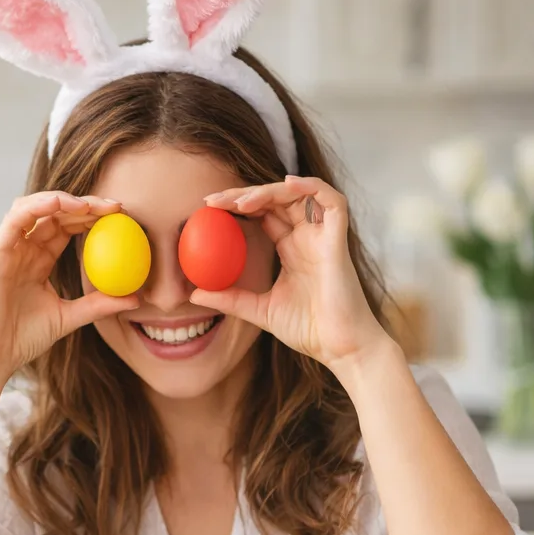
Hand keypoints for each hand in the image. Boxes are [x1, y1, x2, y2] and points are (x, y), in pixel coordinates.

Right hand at [0, 191, 137, 390]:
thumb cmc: (22, 340)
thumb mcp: (69, 317)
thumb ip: (99, 304)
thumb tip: (136, 298)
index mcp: (36, 260)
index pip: (65, 227)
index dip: (92, 217)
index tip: (121, 217)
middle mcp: (21, 249)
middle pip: (53, 213)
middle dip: (85, 204)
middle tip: (115, 207)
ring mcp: (7, 249)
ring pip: (33, 207)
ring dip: (63, 200)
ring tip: (92, 206)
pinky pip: (16, 218)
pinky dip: (38, 205)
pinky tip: (64, 205)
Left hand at [191, 176, 392, 371]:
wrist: (340, 349)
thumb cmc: (308, 330)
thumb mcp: (259, 311)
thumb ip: (230, 299)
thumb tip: (193, 295)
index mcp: (292, 249)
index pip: (264, 214)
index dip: (239, 206)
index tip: (208, 208)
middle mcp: (308, 238)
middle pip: (277, 200)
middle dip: (245, 194)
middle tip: (213, 201)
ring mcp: (324, 237)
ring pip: (300, 194)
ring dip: (268, 190)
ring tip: (239, 202)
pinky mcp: (339, 241)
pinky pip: (333, 201)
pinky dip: (311, 187)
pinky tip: (286, 185)